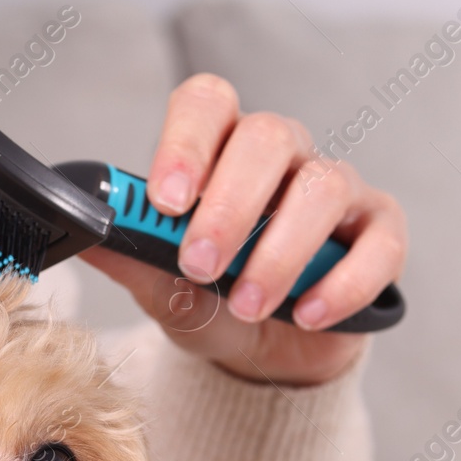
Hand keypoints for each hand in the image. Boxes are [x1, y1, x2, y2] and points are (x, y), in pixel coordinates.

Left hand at [81, 73, 407, 386]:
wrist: (258, 357)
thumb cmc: (210, 302)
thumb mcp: (159, 285)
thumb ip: (129, 254)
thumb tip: (80, 232)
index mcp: (220, 151)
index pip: (208, 103)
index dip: (186, 141)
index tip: (166, 199)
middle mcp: (282, 157)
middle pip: (267, 137)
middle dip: (230, 206)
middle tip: (200, 265)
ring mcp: (338, 190)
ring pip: (322, 188)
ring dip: (279, 253)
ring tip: (247, 305)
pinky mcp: (380, 234)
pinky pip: (378, 244)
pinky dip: (343, 284)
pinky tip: (306, 315)